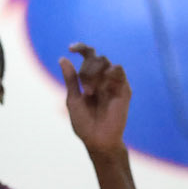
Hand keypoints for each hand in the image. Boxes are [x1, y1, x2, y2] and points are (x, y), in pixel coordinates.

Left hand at [59, 43, 131, 158]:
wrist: (98, 141)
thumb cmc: (84, 123)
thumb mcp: (73, 100)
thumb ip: (71, 79)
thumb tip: (63, 58)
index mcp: (90, 79)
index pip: (88, 55)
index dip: (81, 48)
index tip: (70, 48)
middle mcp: (102, 79)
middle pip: (96, 58)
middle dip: (86, 70)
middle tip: (85, 90)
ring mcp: (113, 84)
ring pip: (106, 61)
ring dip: (94, 73)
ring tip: (90, 92)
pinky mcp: (124, 90)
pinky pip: (119, 71)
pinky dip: (109, 73)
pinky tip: (103, 86)